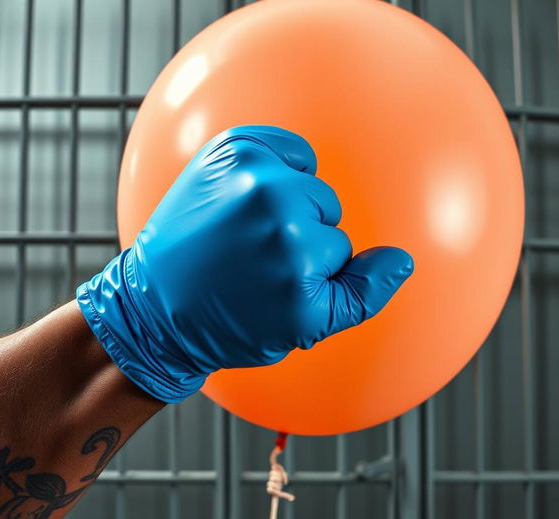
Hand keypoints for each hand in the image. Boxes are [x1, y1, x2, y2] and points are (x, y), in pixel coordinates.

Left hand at [77, 125, 413, 401]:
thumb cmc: (228, 324)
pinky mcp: (229, 149)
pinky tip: (249, 197)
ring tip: (243, 234)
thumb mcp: (304, 328)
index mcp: (299, 254)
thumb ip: (362, 295)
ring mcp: (248, 173)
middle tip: (254, 261)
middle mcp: (276, 206)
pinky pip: (288, 149)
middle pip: (327, 213)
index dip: (314, 273)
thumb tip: (401, 260)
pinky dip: (280, 168)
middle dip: (301, 238)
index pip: (344, 252)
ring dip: (288, 205)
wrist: (156, 307)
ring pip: (308, 185)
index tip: (275, 284)